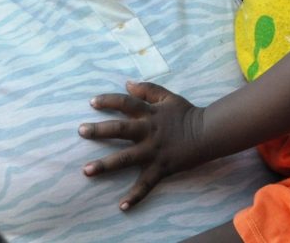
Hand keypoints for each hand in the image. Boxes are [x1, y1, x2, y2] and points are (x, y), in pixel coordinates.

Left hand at [78, 80, 205, 209]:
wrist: (208, 133)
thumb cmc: (187, 114)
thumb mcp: (168, 97)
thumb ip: (148, 89)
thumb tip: (127, 83)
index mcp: (149, 113)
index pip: (125, 103)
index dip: (108, 101)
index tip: (92, 103)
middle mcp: (148, 131)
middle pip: (120, 129)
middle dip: (99, 131)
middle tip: (81, 131)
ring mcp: (153, 151)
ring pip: (126, 158)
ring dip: (105, 165)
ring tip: (86, 170)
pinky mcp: (161, 168)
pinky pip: (146, 184)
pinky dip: (135, 195)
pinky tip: (122, 205)